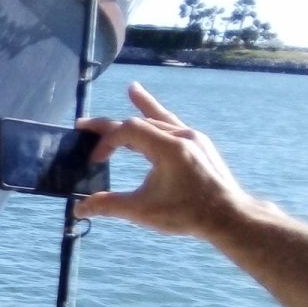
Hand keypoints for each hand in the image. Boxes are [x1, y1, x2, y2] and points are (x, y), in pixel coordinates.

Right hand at [74, 82, 246, 238]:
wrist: (228, 216)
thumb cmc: (186, 213)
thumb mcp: (142, 211)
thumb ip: (108, 206)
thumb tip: (79, 209)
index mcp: (169, 147)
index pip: (128, 130)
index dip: (105, 142)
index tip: (94, 161)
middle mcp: (182, 136)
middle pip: (140, 121)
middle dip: (111, 125)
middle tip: (83, 124)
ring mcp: (193, 138)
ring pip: (160, 119)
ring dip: (141, 108)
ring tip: (132, 90)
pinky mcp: (199, 145)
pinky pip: (175, 125)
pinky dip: (161, 117)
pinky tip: (156, 114)